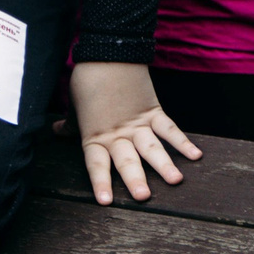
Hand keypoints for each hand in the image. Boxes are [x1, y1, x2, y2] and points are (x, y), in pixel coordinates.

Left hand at [70, 62, 200, 204]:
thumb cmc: (88, 80)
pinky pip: (169, 129)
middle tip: (144, 196)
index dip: (100, 182)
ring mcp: (138, 122)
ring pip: (152, 147)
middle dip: (135, 179)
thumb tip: (58, 130)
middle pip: (127, 159)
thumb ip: (72, 123)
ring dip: (164, 164)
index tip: (105, 201)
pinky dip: (183, 141)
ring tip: (176, 180)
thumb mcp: (76, 106)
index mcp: (95, 135)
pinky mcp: (154, 110)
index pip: (96, 164)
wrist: (110, 52)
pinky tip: (196, 155)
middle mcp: (118, 133)